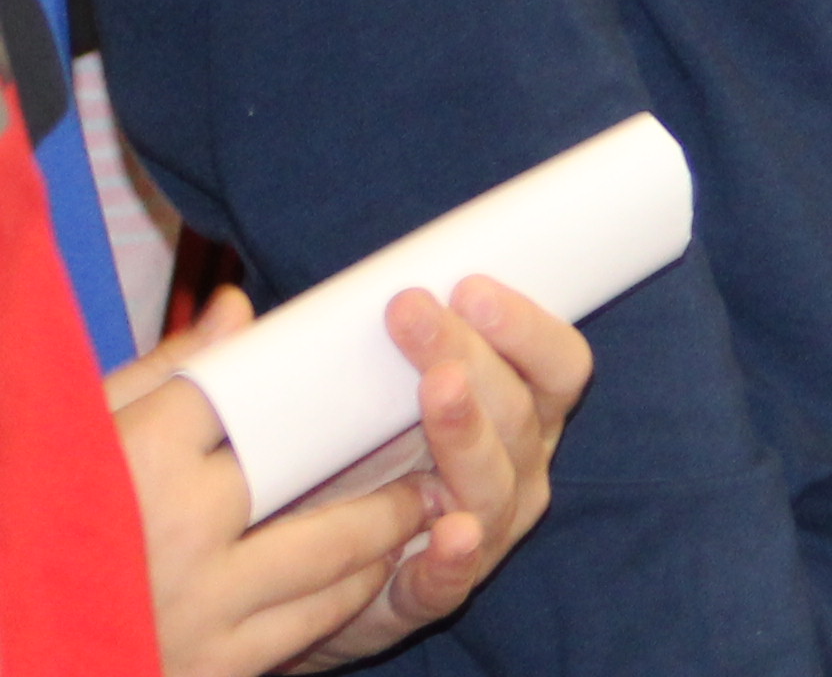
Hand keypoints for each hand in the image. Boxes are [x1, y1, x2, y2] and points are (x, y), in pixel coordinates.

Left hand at [115, 261, 597, 676]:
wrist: (297, 577)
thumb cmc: (335, 468)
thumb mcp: (335, 402)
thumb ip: (304, 355)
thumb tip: (228, 308)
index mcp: (511, 411)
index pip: (555, 364)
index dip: (525, 324)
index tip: (468, 285)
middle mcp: (512, 467)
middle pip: (524, 410)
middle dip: (473, 355)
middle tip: (413, 315)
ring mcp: (481, 532)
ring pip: (495, 483)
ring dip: (468, 433)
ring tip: (437, 390)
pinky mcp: (430, 593)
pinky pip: (453, 578)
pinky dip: (457, 555)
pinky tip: (449, 532)